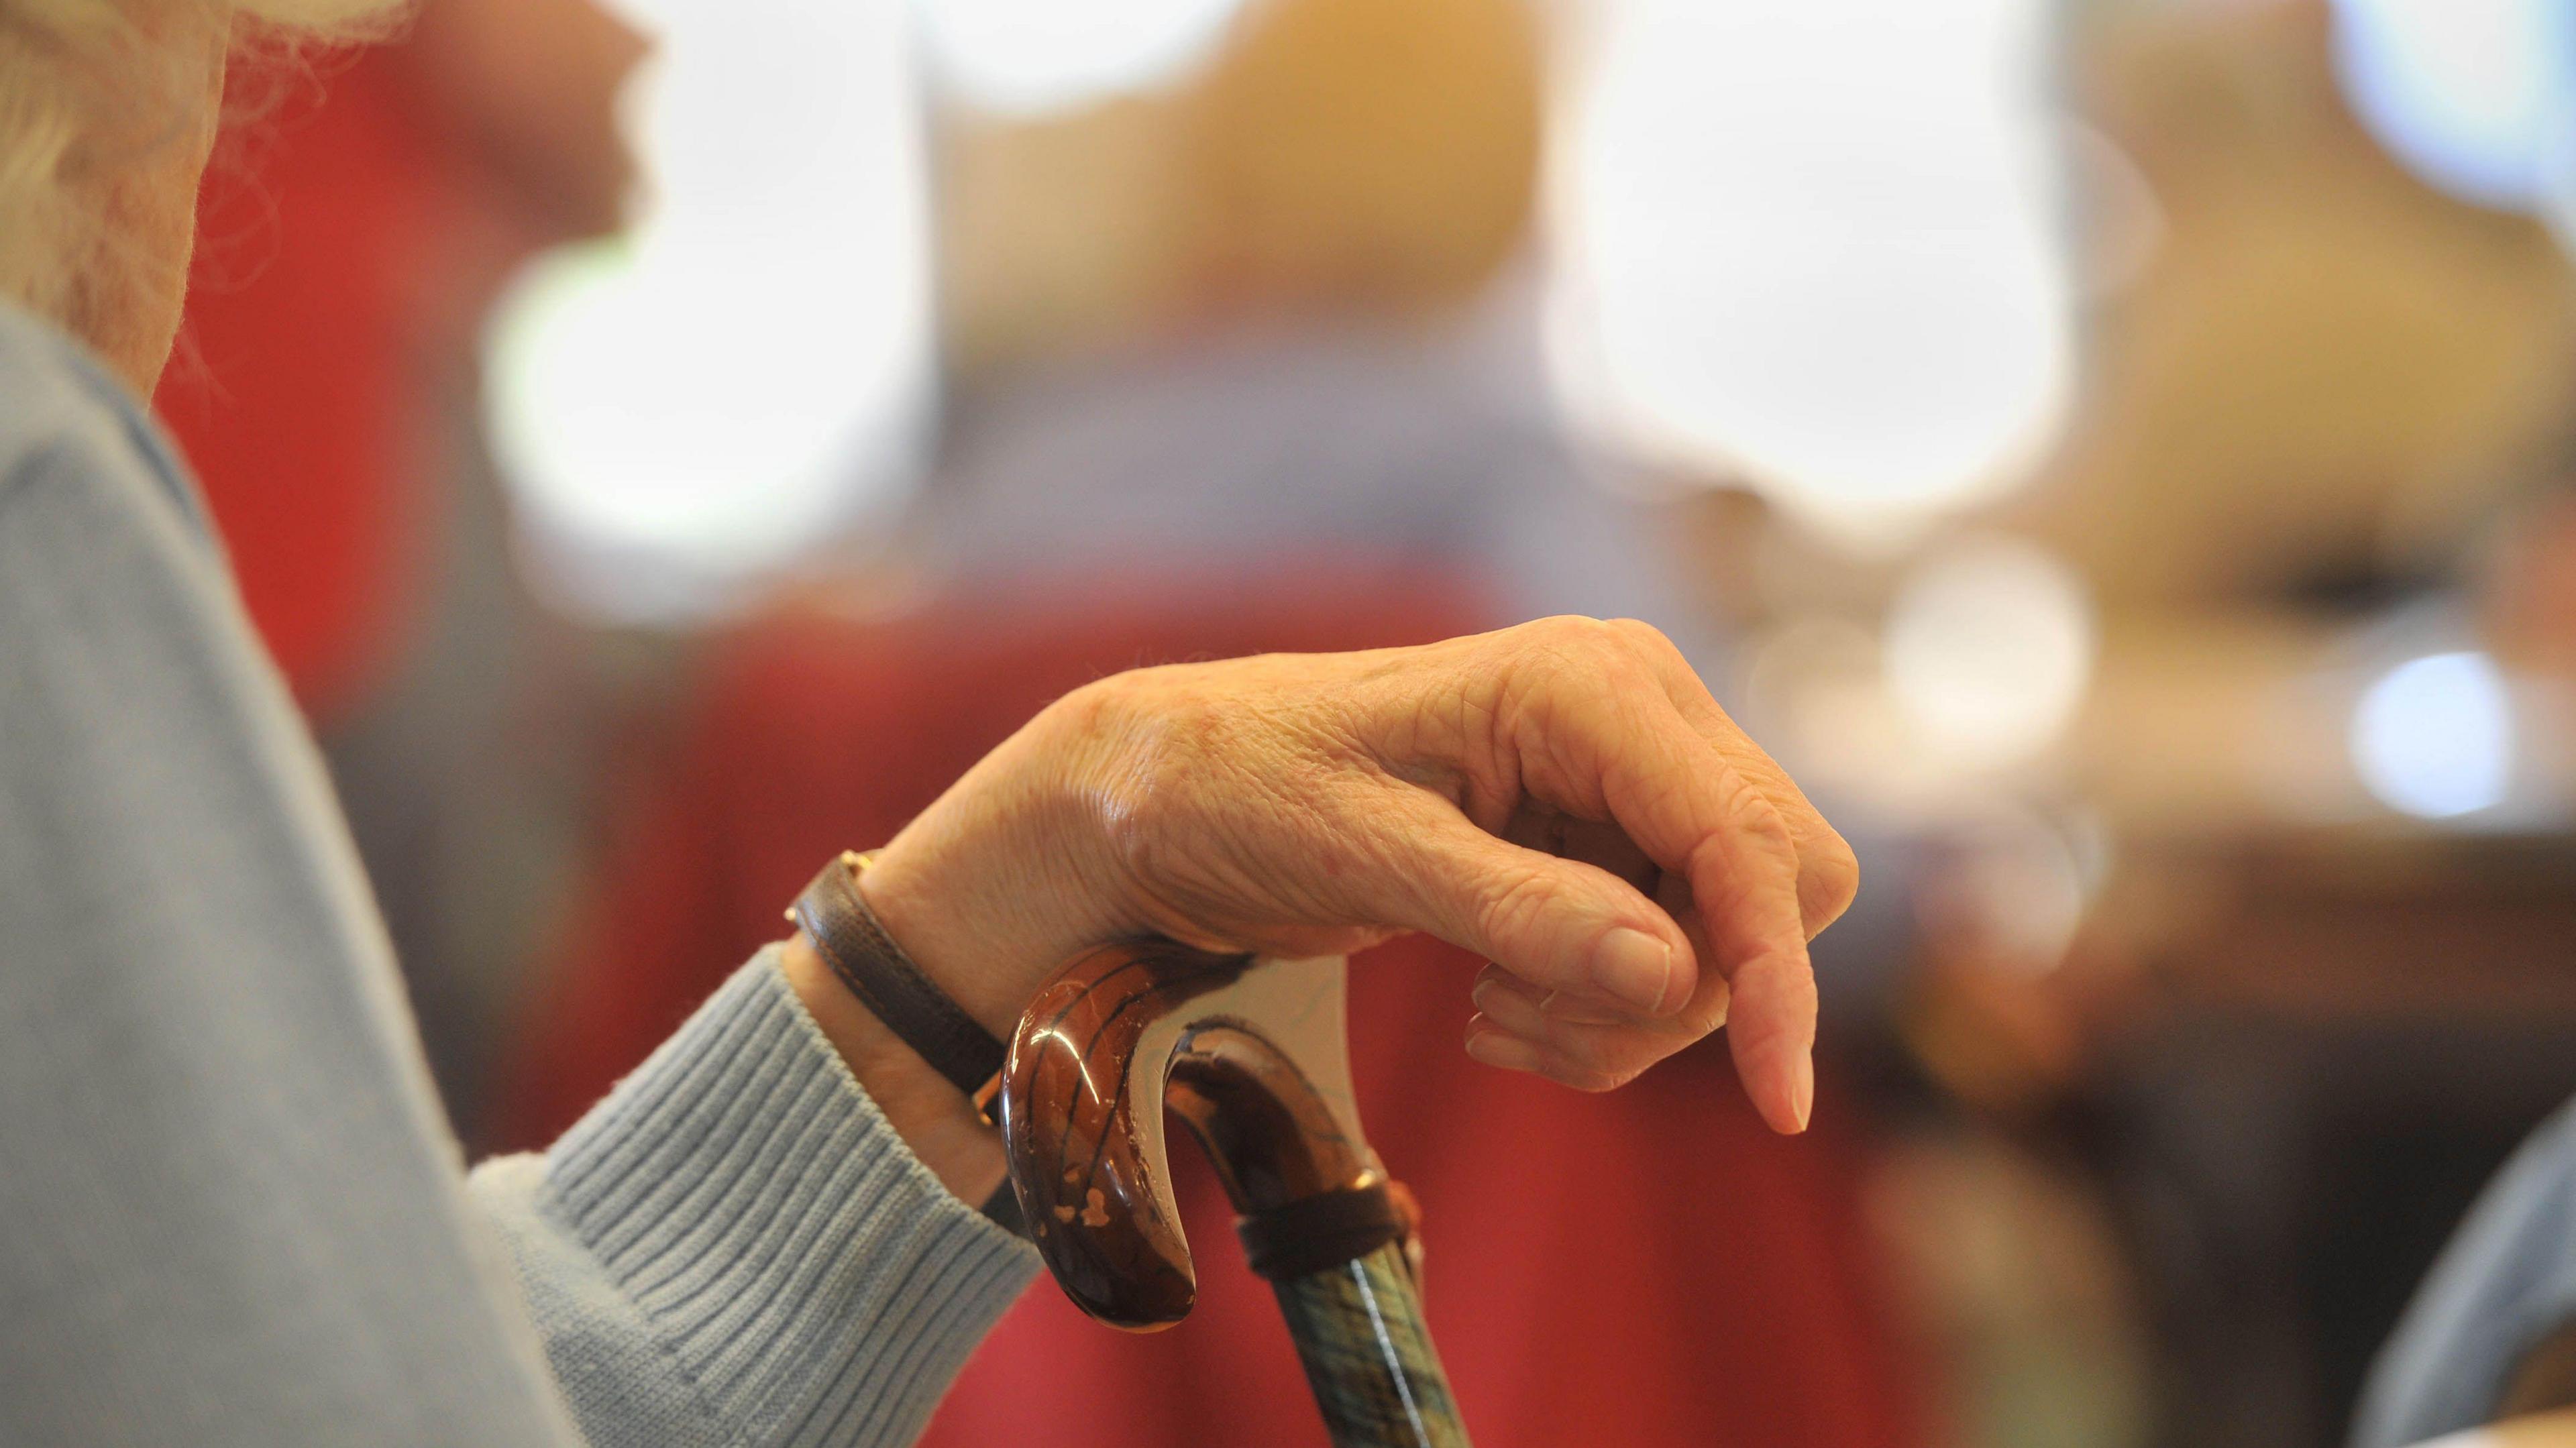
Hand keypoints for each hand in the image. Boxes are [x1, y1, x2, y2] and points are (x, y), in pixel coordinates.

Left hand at [855, 617, 1856, 1134]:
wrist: (1179, 785)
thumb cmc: (1244, 788)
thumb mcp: (1361, 856)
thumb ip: (1518, 910)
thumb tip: (1675, 976)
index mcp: (1587, 682)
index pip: (1748, 840)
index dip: (1777, 975)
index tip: (1775, 1104)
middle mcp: (1637, 705)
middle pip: (1772, 890)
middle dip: (1680, 993)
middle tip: (1522, 1022)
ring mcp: (1633, 765)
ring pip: (1728, 935)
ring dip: (1624, 1012)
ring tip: (1489, 1011)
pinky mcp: (1613, 824)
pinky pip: (1677, 948)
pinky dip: (1600, 1005)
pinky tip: (1493, 996)